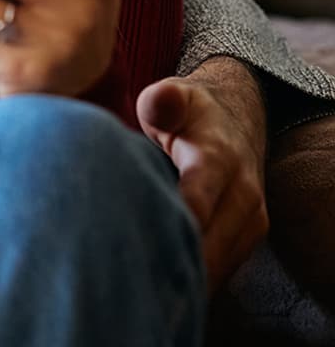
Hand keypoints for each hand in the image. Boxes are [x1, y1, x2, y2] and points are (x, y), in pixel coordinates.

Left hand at [137, 57, 268, 290]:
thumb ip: (162, 101)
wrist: (236, 120)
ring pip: (217, 265)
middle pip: (207, 246)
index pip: (196, 204)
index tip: (131, 241)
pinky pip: (223, 269)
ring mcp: (251, 221)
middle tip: (122, 270)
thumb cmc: (188, 110)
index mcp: (218, 159)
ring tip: (134, 278)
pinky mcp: (249, 238)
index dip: (167, 226)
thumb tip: (159, 101)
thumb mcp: (172, 95)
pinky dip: (194, 275)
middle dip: (167, 259)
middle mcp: (242, 195)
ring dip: (181, 273)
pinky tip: (157, 278)